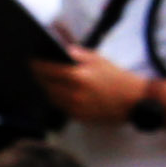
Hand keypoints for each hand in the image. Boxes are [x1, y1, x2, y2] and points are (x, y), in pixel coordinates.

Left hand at [37, 46, 152, 122]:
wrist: (134, 100)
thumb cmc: (118, 78)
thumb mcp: (100, 60)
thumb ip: (79, 55)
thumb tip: (62, 49)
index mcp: (78, 76)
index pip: (48, 70)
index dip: (37, 65)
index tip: (31, 60)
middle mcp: (73, 93)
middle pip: (46, 85)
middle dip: (40, 77)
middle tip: (36, 70)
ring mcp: (74, 107)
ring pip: (51, 97)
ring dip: (47, 88)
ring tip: (46, 80)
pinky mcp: (77, 117)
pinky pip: (60, 107)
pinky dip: (58, 99)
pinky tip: (59, 92)